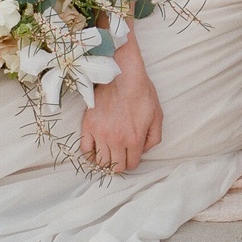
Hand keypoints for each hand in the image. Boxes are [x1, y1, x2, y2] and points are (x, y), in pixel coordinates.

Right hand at [78, 49, 162, 171]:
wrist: (122, 74)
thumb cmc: (141, 92)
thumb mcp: (157, 115)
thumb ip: (154, 137)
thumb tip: (144, 150)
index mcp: (134, 139)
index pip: (131, 164)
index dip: (132, 161)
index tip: (131, 155)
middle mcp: (116, 140)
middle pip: (115, 167)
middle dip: (119, 163)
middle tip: (120, 155)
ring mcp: (100, 134)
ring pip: (100, 161)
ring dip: (105, 160)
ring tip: (108, 152)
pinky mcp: (88, 125)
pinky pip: (85, 150)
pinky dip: (89, 154)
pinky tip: (95, 149)